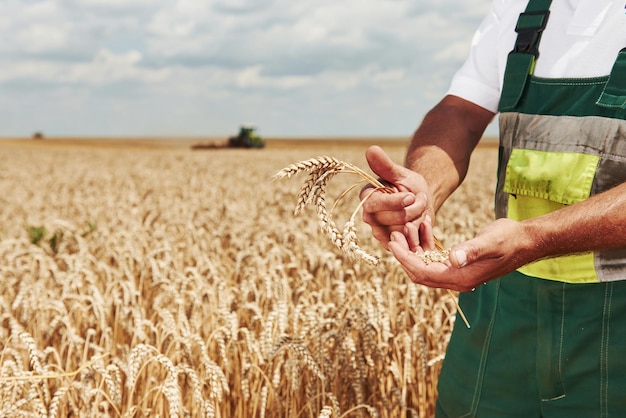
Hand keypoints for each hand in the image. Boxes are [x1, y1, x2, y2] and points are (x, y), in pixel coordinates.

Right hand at [360, 145, 433, 249]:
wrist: (419, 201)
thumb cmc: (408, 185)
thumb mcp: (401, 173)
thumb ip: (385, 165)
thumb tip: (371, 149)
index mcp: (367, 197)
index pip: (375, 205)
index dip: (395, 202)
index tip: (410, 195)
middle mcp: (369, 216)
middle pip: (393, 220)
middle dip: (414, 209)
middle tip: (420, 199)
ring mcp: (379, 232)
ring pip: (403, 232)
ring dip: (418, 219)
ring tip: (420, 209)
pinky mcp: (391, 244)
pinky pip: (408, 243)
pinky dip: (419, 232)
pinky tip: (421, 223)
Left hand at [389, 218, 534, 290]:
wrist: (526, 241)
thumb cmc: (510, 239)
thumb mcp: (490, 242)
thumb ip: (471, 251)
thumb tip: (452, 258)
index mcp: (460, 278)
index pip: (423, 273)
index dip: (405, 259)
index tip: (392, 242)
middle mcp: (457, 280)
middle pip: (420, 272)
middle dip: (404, 254)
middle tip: (394, 233)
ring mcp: (458, 273)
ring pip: (425, 265)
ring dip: (413, 248)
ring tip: (406, 227)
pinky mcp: (459, 265)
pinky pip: (434, 259)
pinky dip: (425, 245)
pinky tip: (423, 227)